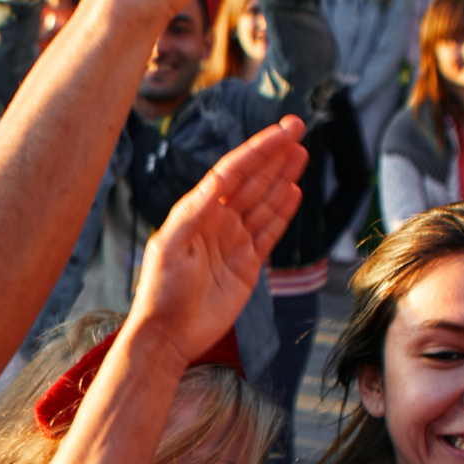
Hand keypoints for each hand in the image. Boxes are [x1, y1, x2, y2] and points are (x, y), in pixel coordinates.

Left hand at [130, 117, 306, 361]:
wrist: (169, 335)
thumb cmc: (162, 290)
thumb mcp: (172, 244)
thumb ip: (196, 210)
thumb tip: (220, 177)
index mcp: (197, 211)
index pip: (233, 171)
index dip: (258, 150)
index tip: (282, 131)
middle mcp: (217, 221)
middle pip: (252, 180)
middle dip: (274, 155)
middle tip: (298, 128)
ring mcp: (234, 242)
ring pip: (264, 202)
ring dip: (282, 177)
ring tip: (301, 153)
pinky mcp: (248, 264)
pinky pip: (269, 232)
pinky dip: (282, 212)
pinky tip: (294, 191)